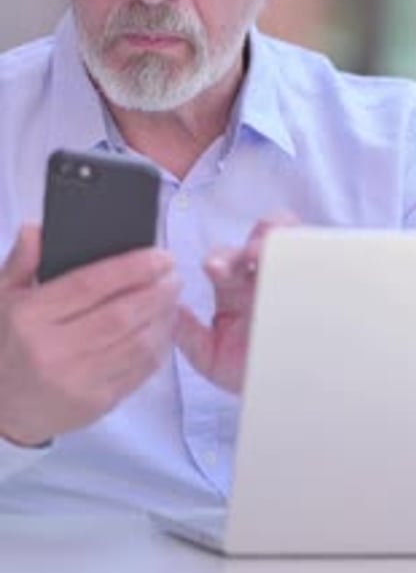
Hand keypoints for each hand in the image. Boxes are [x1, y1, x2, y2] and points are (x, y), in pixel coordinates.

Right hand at [0, 225, 179, 445]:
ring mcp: (77, 381)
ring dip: (163, 316)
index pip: (89, 286)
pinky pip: (139, 370)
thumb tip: (36, 230)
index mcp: (31, 318)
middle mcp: (54, 350)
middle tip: (174, 273)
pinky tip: (164, 327)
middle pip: (120, 314)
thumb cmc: (8, 345)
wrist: (3, 409)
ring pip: (136, 343)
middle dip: (156, 290)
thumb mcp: (3, 298)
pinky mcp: (96, 402)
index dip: (130, 268)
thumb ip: (22, 261)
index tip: (158, 255)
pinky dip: (158, 346)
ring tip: (172, 296)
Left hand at [174, 212, 297, 393]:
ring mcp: (290, 275)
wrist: (288, 394)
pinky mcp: (317, 280)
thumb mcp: (213, 359)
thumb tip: (172, 311)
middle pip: (255, 240)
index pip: (222, 259)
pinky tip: (298, 259)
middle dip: (249, 244)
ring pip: (286, 235)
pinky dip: (306, 247)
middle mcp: (260, 276)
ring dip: (276, 237)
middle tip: (247, 258)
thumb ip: (189, 337)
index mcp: (233, 288)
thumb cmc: (250, 372)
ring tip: (271, 254)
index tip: (214, 269)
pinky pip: (314, 252)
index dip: (218, 259)